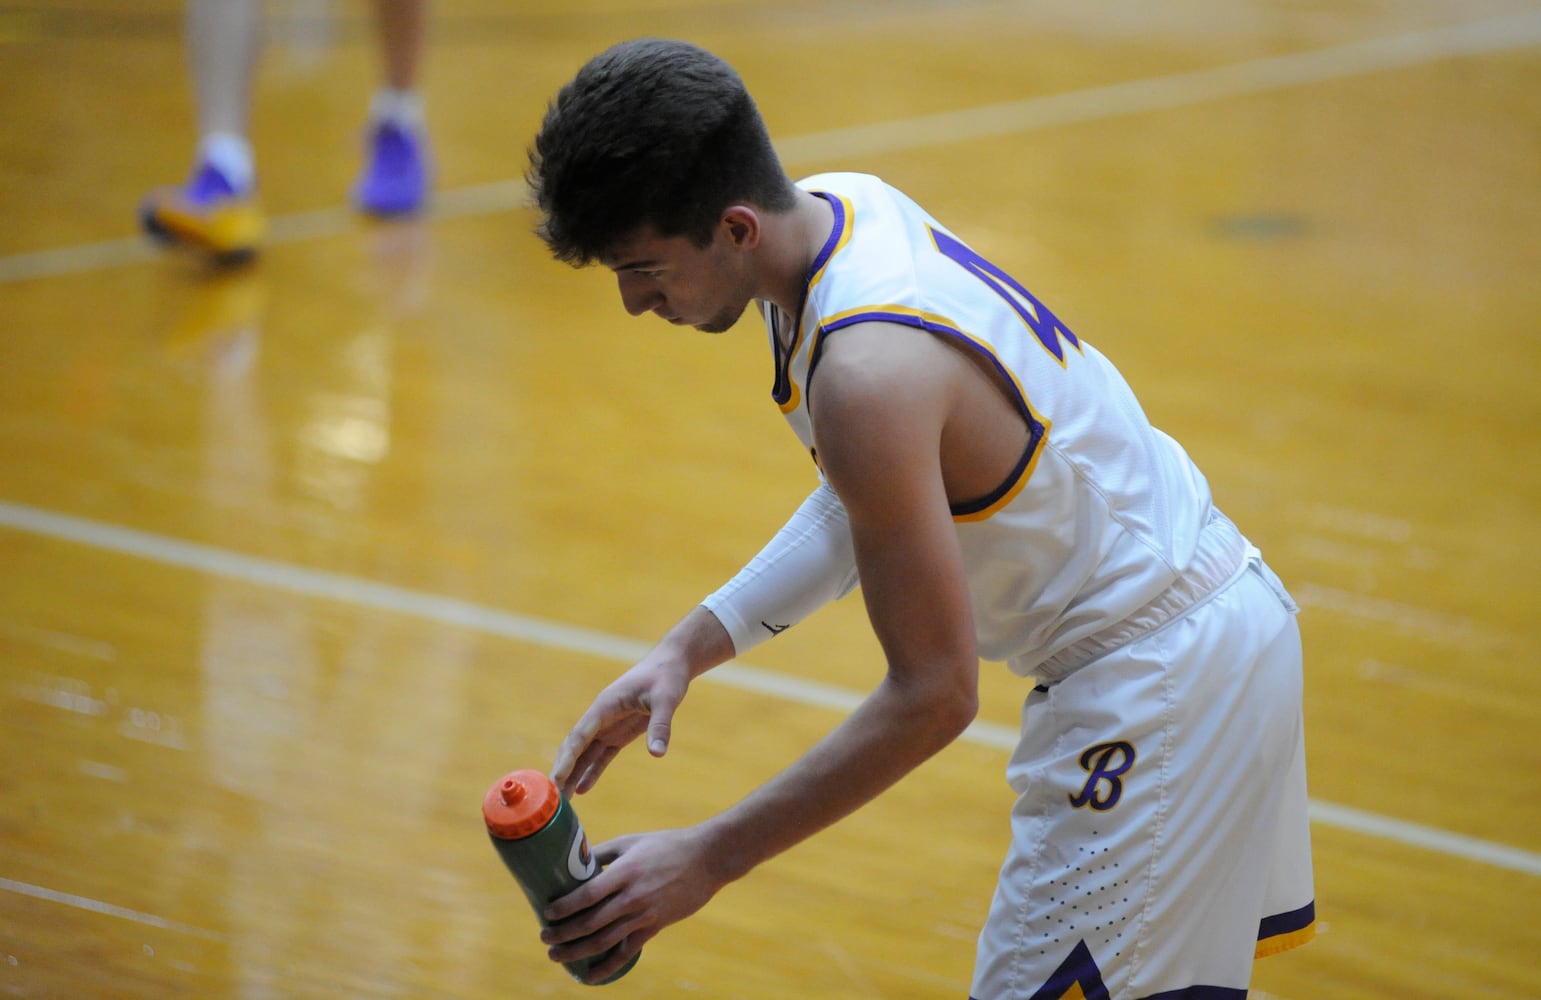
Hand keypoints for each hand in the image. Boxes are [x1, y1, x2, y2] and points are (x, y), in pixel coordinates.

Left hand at [541, 827, 724, 982]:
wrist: (707, 860)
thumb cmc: (666, 845)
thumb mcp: (632, 841)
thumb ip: (603, 853)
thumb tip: (574, 861)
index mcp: (626, 872)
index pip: (588, 894)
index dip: (565, 907)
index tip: (547, 913)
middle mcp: (633, 896)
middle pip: (591, 922)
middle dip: (564, 934)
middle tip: (545, 937)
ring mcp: (645, 914)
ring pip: (605, 940)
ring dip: (577, 951)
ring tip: (556, 955)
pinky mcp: (655, 926)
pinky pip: (628, 952)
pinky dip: (608, 967)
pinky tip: (590, 976)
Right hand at [550, 655, 688, 796]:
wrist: (672, 664)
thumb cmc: (666, 676)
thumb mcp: (666, 699)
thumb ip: (660, 725)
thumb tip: (657, 754)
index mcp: (605, 705)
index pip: (580, 735)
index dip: (567, 758)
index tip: (556, 778)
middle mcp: (601, 717)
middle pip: (575, 747)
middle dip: (563, 770)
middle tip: (552, 797)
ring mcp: (608, 726)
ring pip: (585, 754)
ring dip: (573, 774)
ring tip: (562, 800)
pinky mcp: (619, 733)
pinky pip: (602, 755)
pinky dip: (592, 771)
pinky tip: (583, 789)